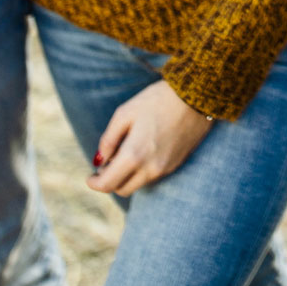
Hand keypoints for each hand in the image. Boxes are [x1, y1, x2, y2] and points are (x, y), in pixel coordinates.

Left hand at [89, 79, 213, 196]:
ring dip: (127, 177)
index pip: (108, 184)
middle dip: (110, 181)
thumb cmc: (157, 100)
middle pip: (122, 189)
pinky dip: (142, 171)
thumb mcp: (125, 113)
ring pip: (138, 184)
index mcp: (134, 156)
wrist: (196, 95)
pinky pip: (152, 176)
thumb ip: (108, 139)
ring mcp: (165, 168)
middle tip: (106, 164)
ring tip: (124, 153)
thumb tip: (99, 159)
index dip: (94, 183)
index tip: (90, 176)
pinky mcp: (176, 164)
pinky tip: (143, 150)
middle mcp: (150, 168)